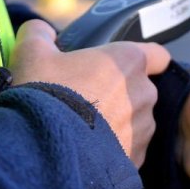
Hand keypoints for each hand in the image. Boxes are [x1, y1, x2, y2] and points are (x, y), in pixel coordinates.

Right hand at [9, 20, 170, 165]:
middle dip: (121, 94)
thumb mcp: (32, 54)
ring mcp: (143, 128)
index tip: (126, 67)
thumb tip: (42, 31)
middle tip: (88, 100)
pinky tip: (89, 151)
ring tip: (85, 130)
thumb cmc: (43, 94)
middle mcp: (145, 93)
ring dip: (119, 123)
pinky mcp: (137, 157)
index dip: (147, 60)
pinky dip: (115, 149)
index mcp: (129, 61)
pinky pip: (130, 149)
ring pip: (137, 121)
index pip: (158, 55)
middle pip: (141, 89)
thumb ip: (39, 34)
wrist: (42, 149)